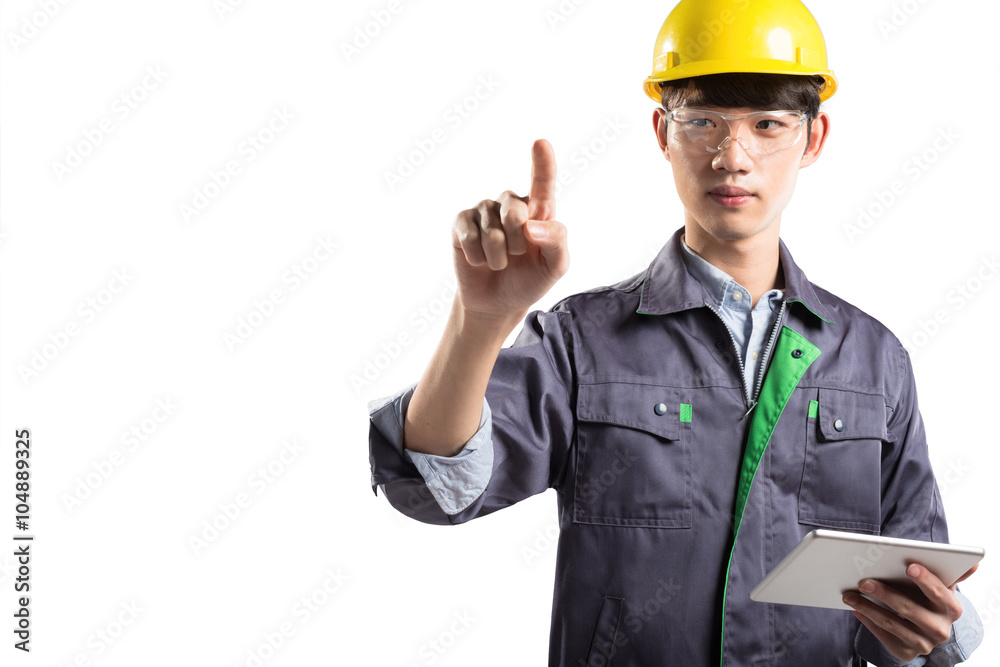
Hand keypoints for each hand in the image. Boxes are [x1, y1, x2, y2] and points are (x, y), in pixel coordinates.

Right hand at [451, 139, 569, 323]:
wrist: (498, 302)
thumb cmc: (531, 279)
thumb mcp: (555, 266)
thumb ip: (556, 241)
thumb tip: (531, 226)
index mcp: (538, 209)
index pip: (542, 181)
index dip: (542, 163)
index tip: (540, 143)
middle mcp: (510, 204)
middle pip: (515, 211)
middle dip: (517, 243)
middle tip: (518, 255)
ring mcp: (484, 211)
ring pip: (491, 230)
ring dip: (498, 256)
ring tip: (499, 262)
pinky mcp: (462, 223)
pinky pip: (469, 236)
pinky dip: (477, 256)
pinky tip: (480, 261)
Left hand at [843, 562, 978, 661]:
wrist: (924, 629)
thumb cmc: (927, 598)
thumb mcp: (940, 587)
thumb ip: (952, 574)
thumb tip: (973, 564)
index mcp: (951, 609)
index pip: (939, 593)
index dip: (926, 580)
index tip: (910, 566)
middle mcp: (940, 629)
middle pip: (909, 609)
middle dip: (885, 594)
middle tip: (863, 581)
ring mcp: (922, 644)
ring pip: (892, 624)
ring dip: (868, 607)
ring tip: (849, 594)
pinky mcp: (905, 652)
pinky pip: (882, 635)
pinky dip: (866, 620)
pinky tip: (854, 607)